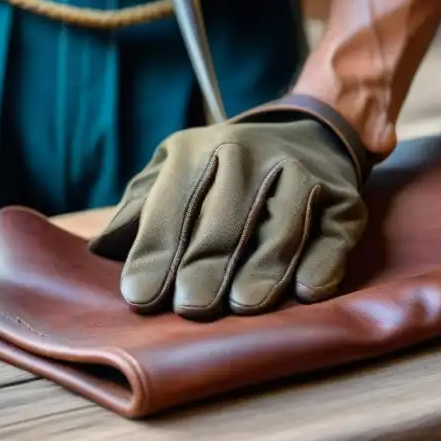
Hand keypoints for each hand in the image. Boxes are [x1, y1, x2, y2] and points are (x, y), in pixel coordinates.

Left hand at [89, 118, 366, 319]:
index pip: (171, 207)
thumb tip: (98, 252)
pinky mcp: (342, 200)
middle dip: (206, 266)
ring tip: (244, 306)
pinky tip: (306, 292)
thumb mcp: (174, 170)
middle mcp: (249, 156)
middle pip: (225, 221)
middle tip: (192, 308)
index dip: (155, 254)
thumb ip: (139, 207)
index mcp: (197, 151)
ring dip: (263, 268)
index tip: (140, 296)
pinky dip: (321, 263)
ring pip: (280, 227)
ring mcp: (300, 175)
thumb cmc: (222, 169)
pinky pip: (331, 235)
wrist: (306, 132)